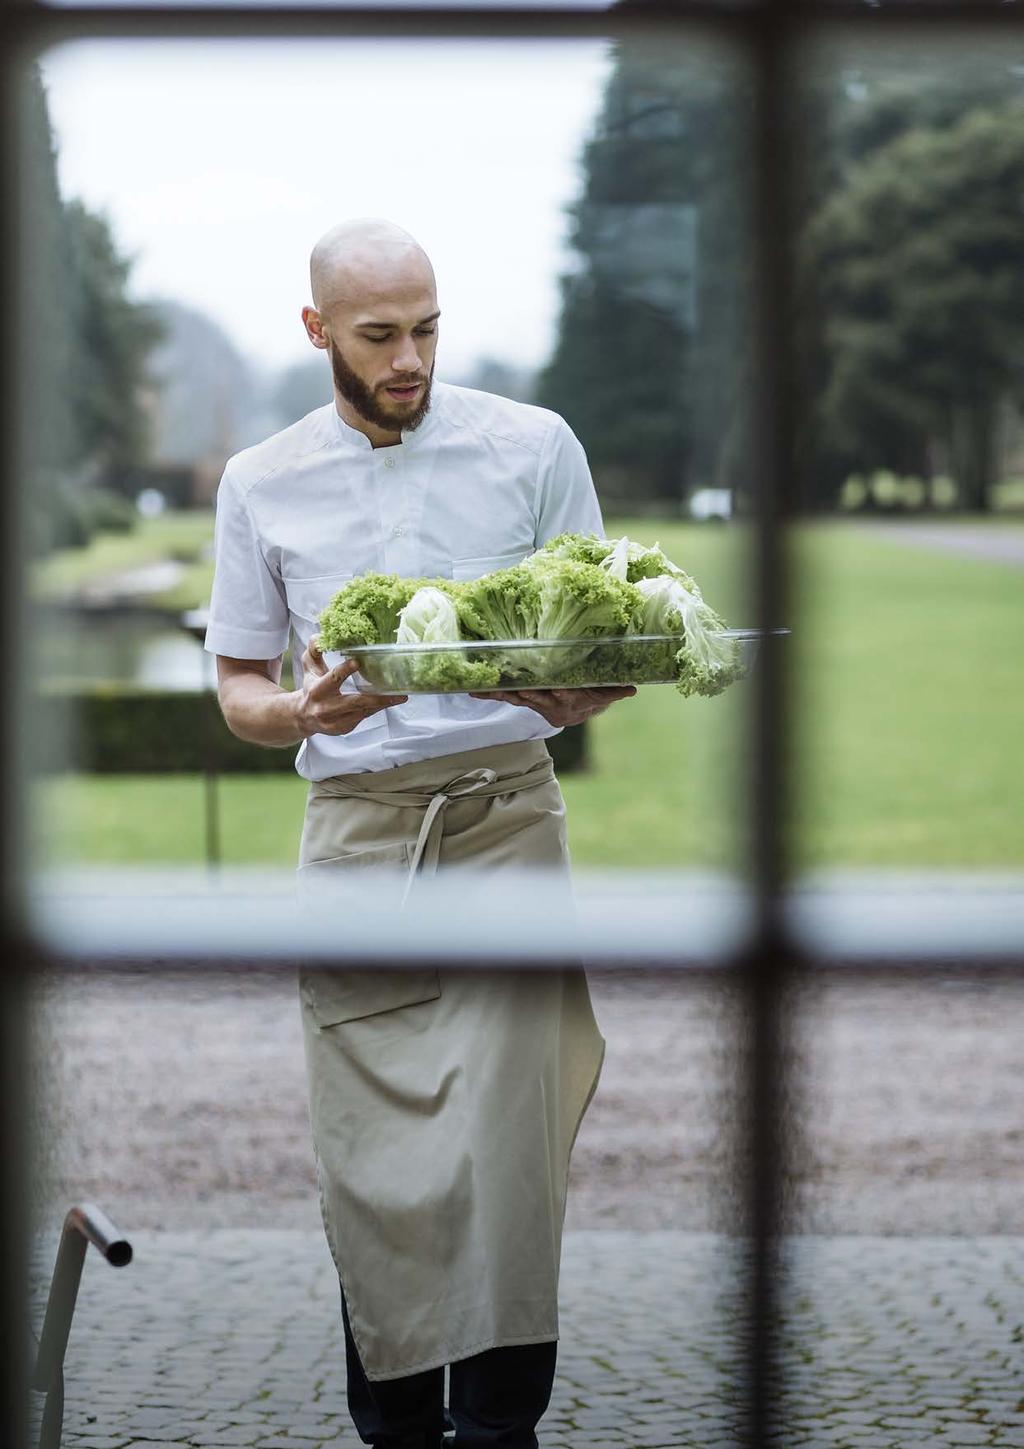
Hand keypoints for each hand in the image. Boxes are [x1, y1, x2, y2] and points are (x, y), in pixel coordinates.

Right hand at [296, 636, 406, 736]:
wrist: (304, 716)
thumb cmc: (310, 686)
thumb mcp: (309, 666)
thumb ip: (314, 650)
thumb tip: (320, 635)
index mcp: (317, 690)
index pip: (332, 679)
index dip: (344, 671)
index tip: (357, 662)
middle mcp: (326, 708)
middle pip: (355, 702)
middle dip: (378, 698)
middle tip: (398, 692)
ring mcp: (336, 721)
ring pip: (363, 711)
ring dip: (382, 704)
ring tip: (400, 697)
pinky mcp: (344, 728)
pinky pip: (363, 717)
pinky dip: (375, 709)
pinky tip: (387, 702)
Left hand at [467, 684, 635, 726]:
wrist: (583, 710)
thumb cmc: (595, 694)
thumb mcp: (606, 693)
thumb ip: (616, 690)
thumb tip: (632, 688)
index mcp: (570, 702)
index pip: (563, 696)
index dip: (557, 694)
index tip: (552, 690)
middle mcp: (551, 705)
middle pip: (535, 698)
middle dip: (522, 693)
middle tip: (511, 688)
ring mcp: (537, 704)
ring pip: (517, 698)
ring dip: (499, 694)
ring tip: (478, 690)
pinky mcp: (526, 701)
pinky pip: (506, 697)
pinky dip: (489, 694)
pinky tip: (470, 691)